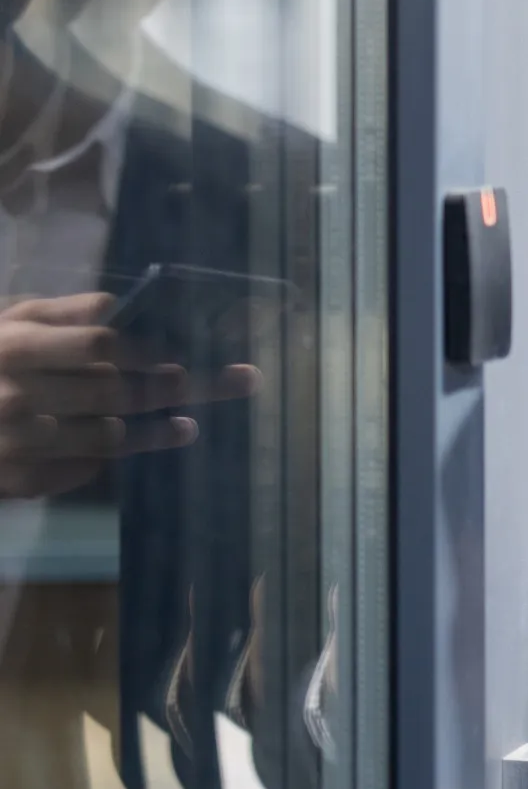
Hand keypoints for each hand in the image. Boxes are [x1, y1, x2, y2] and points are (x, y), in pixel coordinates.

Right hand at [0, 292, 257, 497]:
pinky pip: (78, 470)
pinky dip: (111, 457)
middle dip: (183, 387)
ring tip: (190, 423)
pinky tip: (144, 443)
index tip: (191, 352)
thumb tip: (119, 307)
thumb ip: (60, 315)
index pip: (102, 344)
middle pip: (118, 392)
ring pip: (107, 437)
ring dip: (157, 430)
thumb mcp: (6, 321)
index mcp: (16, 349)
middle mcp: (19, 398)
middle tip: (241, 381)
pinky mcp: (15, 482)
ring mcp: (17, 445)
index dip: (152, 348)